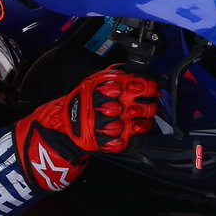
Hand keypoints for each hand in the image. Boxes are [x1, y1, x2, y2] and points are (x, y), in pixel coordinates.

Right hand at [14, 68, 159, 191]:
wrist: (64, 123)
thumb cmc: (82, 100)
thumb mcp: (96, 79)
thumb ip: (117, 75)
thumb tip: (138, 73)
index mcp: (111, 87)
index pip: (144, 86)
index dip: (151, 87)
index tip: (152, 89)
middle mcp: (114, 105)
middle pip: (147, 107)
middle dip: (150, 105)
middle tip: (148, 104)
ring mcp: (113, 125)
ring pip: (143, 124)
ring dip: (145, 121)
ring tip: (140, 118)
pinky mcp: (111, 141)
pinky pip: (132, 139)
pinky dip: (133, 135)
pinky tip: (129, 129)